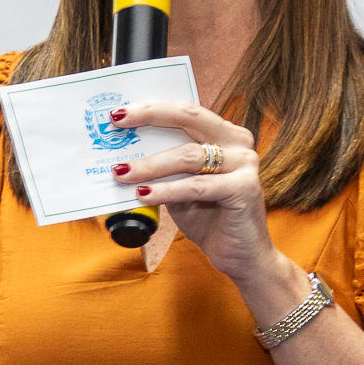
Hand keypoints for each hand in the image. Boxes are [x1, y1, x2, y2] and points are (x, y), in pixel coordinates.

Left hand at [107, 100, 283, 291]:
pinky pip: (196, 186)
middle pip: (189, 118)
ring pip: (188, 156)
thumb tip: (123, 154)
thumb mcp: (180, 186)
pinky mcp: (245, 188)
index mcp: (224, 134)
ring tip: (122, 172)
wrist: (241, 256)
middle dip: (150, 117)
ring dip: (150, 164)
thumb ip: (163, 167)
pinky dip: (167, 191)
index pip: (184, 111)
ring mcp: (245, 163)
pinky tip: (143, 194)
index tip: (118, 112)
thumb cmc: (209, 218)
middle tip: (118, 122)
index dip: (151, 108)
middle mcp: (238, 142)